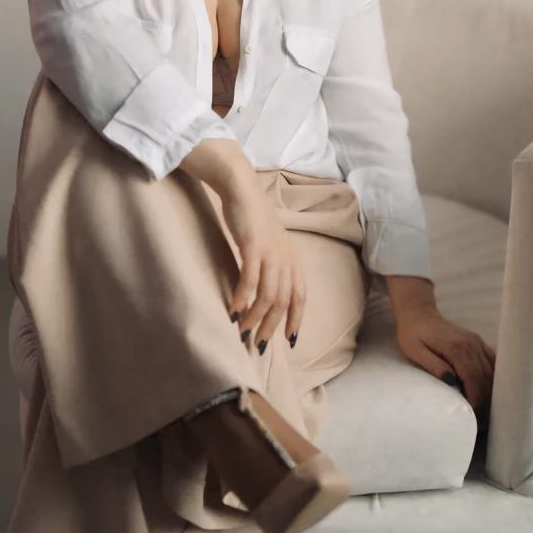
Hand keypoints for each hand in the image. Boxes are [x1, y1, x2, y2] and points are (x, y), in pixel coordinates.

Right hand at [214, 179, 305, 352]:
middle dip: (271, 326)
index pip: (300, 296)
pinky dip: (242, 299)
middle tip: (257, 343)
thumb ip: (273, 265)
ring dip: (255, 317)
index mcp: (293, 258)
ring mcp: (271, 252)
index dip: (295, 319)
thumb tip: (266, 293)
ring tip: (242, 330)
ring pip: (267, 295)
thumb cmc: (253, 217)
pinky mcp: (253, 246)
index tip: (289, 340)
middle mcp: (286, 257)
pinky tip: (233, 310)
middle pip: (283, 301)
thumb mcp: (270, 243)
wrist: (242, 188)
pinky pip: (249, 280)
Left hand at [394, 303, 495, 425]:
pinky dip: (496, 375)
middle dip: (486, 400)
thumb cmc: (412, 333)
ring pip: (491, 371)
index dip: (476, 399)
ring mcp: (476, 342)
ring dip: (491, 390)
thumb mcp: (414, 351)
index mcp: (456, 348)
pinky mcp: (477, 341)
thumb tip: (451, 381)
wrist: (418, 313)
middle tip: (483, 419)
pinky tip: (495, 389)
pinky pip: (493, 360)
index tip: (475, 416)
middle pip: (485, 377)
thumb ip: (433, 365)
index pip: (473, 378)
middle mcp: (471, 345)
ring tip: (488, 409)